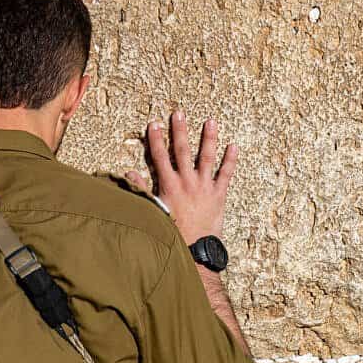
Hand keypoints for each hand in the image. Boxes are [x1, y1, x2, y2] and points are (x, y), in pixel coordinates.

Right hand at [129, 110, 238, 245]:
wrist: (193, 249)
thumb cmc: (171, 232)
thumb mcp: (153, 211)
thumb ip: (141, 190)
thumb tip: (128, 173)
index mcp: (168, 185)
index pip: (160, 156)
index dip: (156, 139)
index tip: (154, 124)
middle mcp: (186, 182)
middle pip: (182, 150)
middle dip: (180, 131)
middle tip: (179, 113)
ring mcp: (204, 187)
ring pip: (206, 157)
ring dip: (208, 138)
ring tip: (211, 121)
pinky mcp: (219, 195)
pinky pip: (226, 174)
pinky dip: (230, 160)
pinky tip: (233, 146)